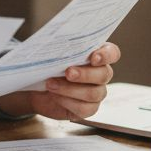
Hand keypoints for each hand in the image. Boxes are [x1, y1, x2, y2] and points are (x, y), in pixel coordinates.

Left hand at [0, 42, 120, 120]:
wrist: (37, 88)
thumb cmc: (48, 66)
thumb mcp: (52, 54)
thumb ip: (60, 47)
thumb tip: (56, 41)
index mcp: (97, 55)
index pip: (112, 53)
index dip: (106, 55)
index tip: (93, 57)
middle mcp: (101, 74)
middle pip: (104, 74)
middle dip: (85, 74)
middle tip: (68, 72)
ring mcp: (97, 92)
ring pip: (94, 93)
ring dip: (71, 89)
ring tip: (51, 84)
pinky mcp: (88, 109)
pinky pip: (85, 109)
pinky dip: (68, 102)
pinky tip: (55, 96)